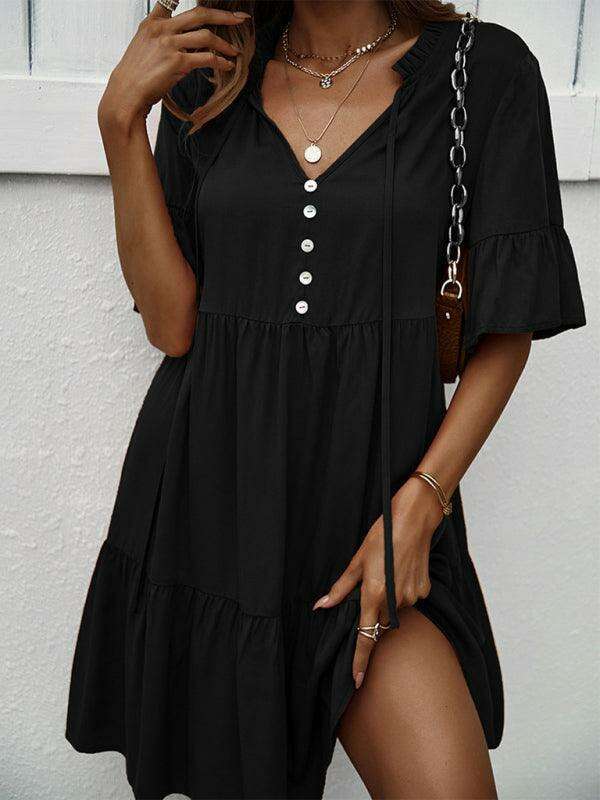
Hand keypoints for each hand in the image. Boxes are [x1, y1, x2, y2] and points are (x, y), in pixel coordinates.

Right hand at [98, 2, 249, 128]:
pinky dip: (220, 62)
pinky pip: (206, 58)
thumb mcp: (143, 47)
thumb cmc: (136, 76)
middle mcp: (161, 29)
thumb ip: (161, 38)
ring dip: (225, 45)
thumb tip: (186, 44)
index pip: (171, 1)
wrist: (126, 93)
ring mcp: (169, 44)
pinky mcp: (177, 62)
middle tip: (239, 19)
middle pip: (199, 14)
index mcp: (152, 23)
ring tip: (234, 52)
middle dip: (223, 16)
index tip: (210, 2)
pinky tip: (227, 65)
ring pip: (206, 36)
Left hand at [312, 476, 443, 687]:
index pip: (365, 635)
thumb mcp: (358, 559)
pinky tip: (402, 570)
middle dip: (374, 611)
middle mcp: (394, 600)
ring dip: (389, 598)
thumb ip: (341, 587)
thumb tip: (322, 605)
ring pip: (394, 609)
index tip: (357, 679)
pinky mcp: (425, 591)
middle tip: (374, 583)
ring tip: (389, 570)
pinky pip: (409, 599)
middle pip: (379, 620)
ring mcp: (412, 597)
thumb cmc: (382, 534)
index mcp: (374, 593)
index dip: (360, 659)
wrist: (415, 519)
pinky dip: (403, 590)